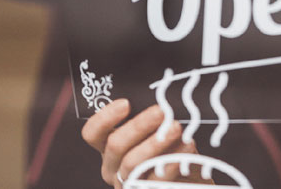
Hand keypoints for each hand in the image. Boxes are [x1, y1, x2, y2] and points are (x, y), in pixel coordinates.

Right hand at [81, 99, 209, 186]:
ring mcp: (127, 183)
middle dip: (139, 125)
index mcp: (109, 148)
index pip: (93, 133)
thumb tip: (160, 99)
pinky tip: (186, 148)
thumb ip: (150, 119)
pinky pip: (154, 180)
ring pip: (132, 163)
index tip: (125, 103)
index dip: (105, 118)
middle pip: (115, 145)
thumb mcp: (154, 132)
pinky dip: (171, 162)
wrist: (187, 177)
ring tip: (175, 128)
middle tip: (161, 112)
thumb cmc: (168, 149)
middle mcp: (113, 167)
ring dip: (155, 143)